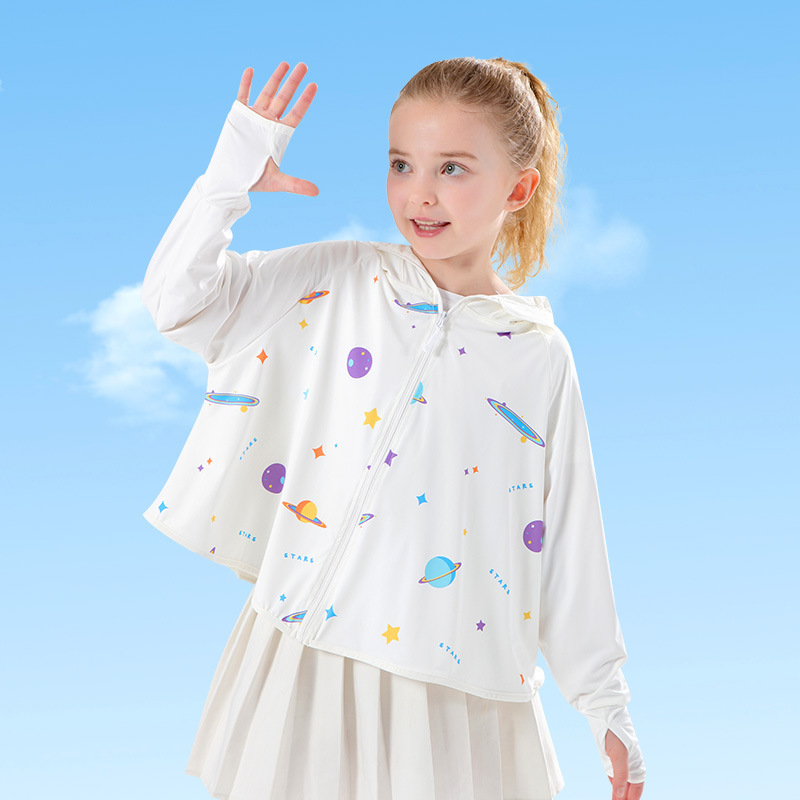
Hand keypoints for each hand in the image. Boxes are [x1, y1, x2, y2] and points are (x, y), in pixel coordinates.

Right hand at [236, 63, 318, 195]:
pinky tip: (251, 70)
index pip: (296, 114)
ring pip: (267, 94)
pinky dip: (246, 84)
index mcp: (279, 136)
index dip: (304, 100)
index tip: (314, 85)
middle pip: (284, 99)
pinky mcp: (239, 117)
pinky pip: (243, 96)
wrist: (232, 180)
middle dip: (293, 82)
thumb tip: (316, 192)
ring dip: (275, 78)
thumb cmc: (255, 181)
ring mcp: (254, 118)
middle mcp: (269, 123)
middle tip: (304, 66)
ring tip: (285, 63)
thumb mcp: (278, 182)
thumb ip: (296, 185)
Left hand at [605, 729, 643, 798]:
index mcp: (637, 766)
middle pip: (629, 789)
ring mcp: (620, 763)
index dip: (632, 799)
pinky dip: (613, 786)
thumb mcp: (618, 754)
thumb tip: (620, 796)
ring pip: (621, 784)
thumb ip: (620, 775)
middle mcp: (630, 766)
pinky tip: (613, 794)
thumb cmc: (615, 731)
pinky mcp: (610, 759)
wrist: (604, 714)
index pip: (636, 790)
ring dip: (619, 795)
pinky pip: (614, 777)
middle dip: (625, 798)